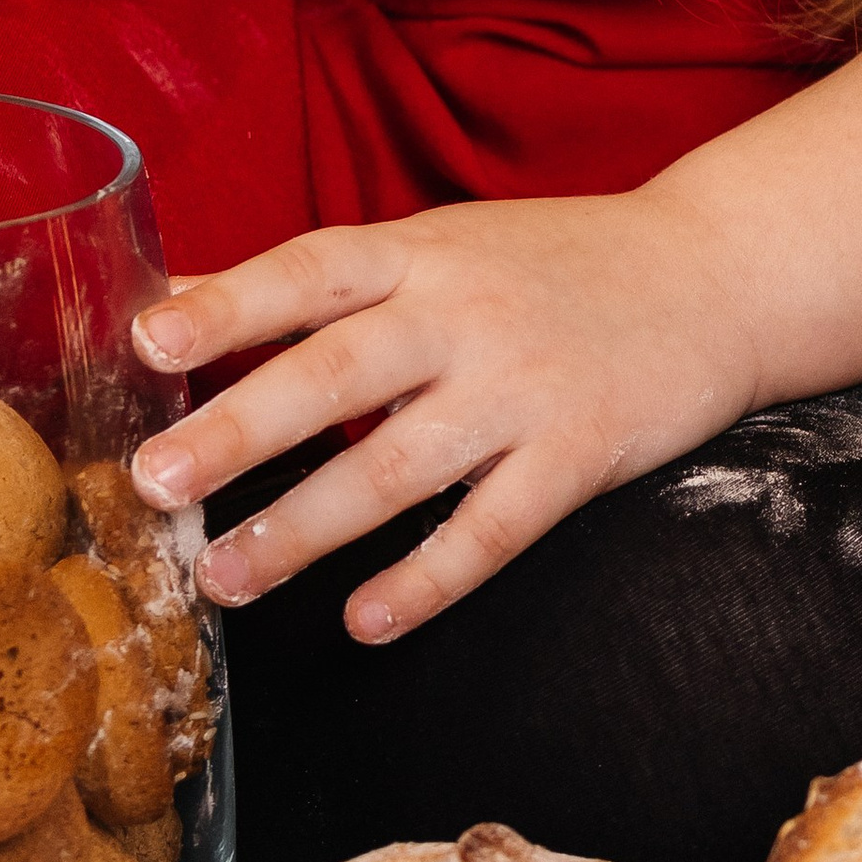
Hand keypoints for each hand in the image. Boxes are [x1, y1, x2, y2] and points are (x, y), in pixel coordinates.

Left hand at [124, 195, 759, 643]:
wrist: (712, 271)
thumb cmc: (551, 261)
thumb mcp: (439, 241)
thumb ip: (322, 279)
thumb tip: (178, 293)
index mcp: (421, 252)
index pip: (309, 271)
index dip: (228, 305)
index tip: (149, 344)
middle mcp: (463, 313)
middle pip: (337, 372)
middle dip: (242, 430)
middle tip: (157, 481)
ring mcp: (523, 386)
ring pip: (398, 465)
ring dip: (306, 528)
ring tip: (226, 576)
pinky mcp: (578, 453)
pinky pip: (491, 530)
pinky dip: (426, 578)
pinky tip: (366, 619)